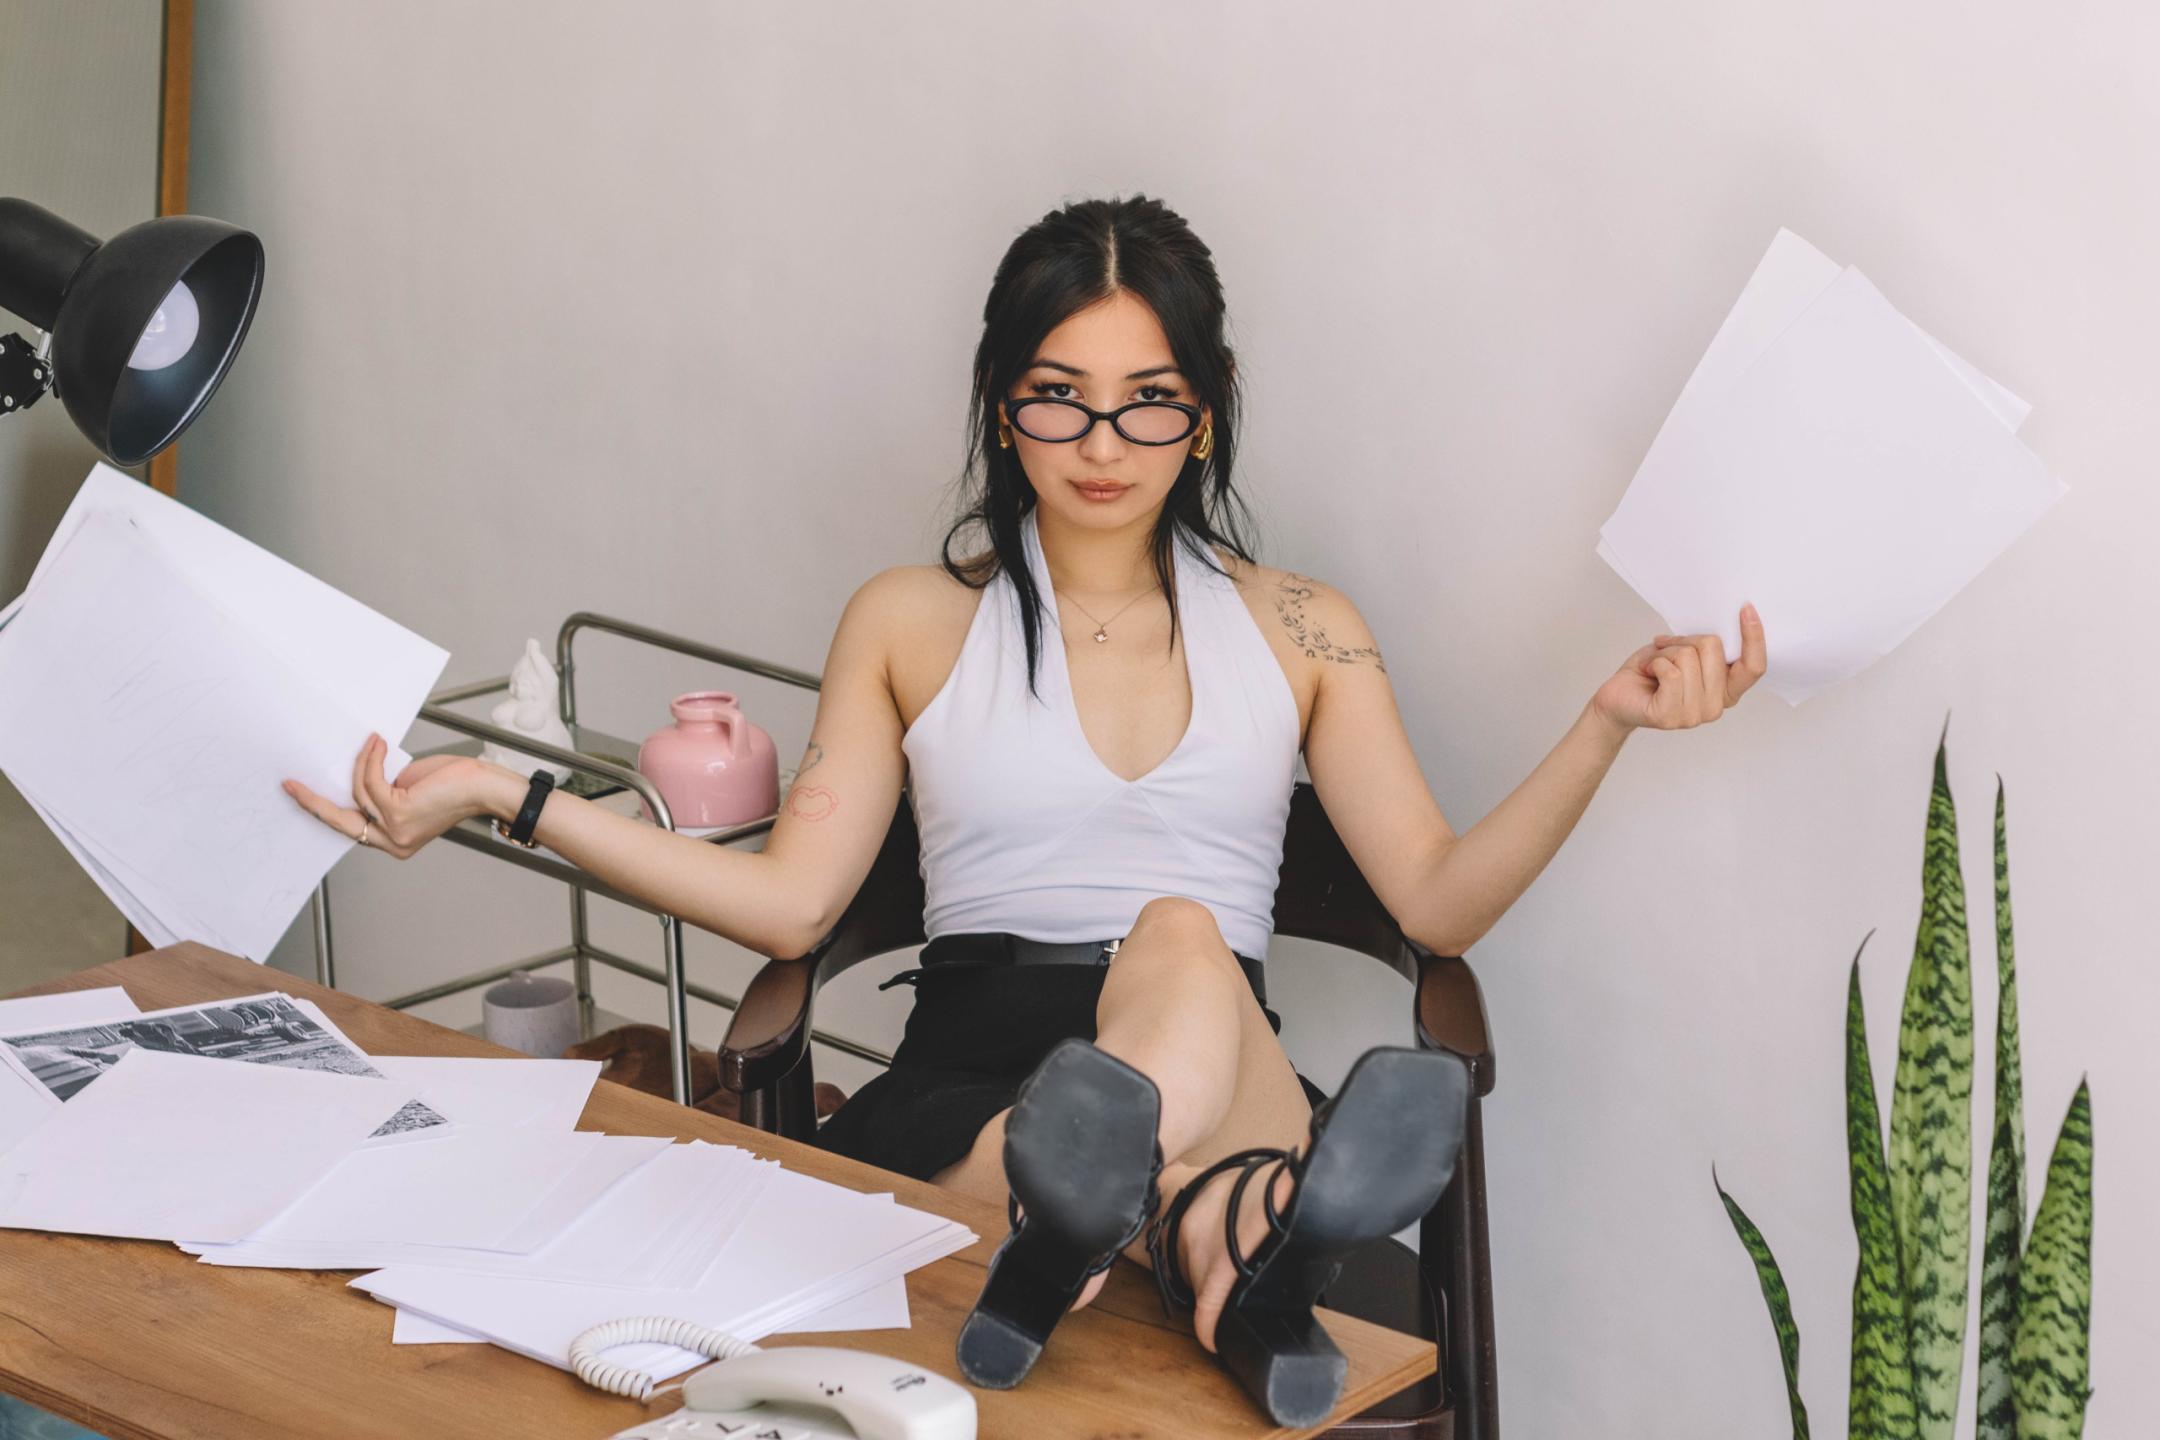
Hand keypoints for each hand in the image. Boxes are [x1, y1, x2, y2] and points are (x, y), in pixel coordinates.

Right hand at [281, 734, 486, 859]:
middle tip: (291, 785)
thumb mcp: (408, 791)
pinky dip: (372, 759)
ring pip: (359, 792)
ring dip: (362, 762)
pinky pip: (372, 782)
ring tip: (373, 742)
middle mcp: (392, 841)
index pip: (350, 826)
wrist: (484, 786)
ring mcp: (395, 830)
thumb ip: (382, 791)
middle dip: (312, 801)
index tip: (301, 796)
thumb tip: (356, 773)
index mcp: (394, 840)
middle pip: (340, 820)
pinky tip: (378, 744)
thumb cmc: (454, 786)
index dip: (324, 810)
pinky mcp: (399, 812)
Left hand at [1592, 603, 1767, 732]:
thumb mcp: (1684, 653)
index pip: (1754, 667)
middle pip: (1713, 650)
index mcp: (1727, 691)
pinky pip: (1670, 673)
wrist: (1617, 697)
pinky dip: (1654, 663)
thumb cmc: (1651, 673)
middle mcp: (1716, 706)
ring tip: (1654, 666)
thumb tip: (1717, 631)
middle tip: (1667, 650)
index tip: (1746, 609)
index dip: (1754, 637)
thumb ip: (1706, 648)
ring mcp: (1694, 715)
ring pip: (1688, 658)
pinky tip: (1648, 672)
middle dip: (1685, 640)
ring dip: (1665, 654)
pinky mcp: (1669, 716)